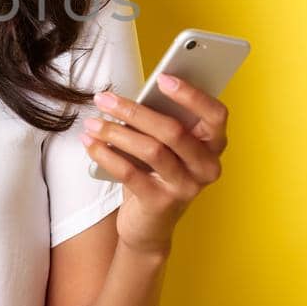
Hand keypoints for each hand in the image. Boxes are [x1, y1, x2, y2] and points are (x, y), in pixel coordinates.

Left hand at [81, 73, 230, 256]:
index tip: (162, 78)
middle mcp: (206, 167)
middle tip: (104, 98)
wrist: (148, 227)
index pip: (215, 114)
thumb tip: (134, 97)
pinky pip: (131, 173)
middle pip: (173, 130)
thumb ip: (160, 123)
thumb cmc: (156, 175)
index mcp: (212, 146)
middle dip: (134, 111)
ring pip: (151, 150)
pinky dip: (106, 154)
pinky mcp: (161, 203)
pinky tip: (91, 143)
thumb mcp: (164, 147)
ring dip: (116, 132)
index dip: (192, 95)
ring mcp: (186, 187)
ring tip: (92, 122)